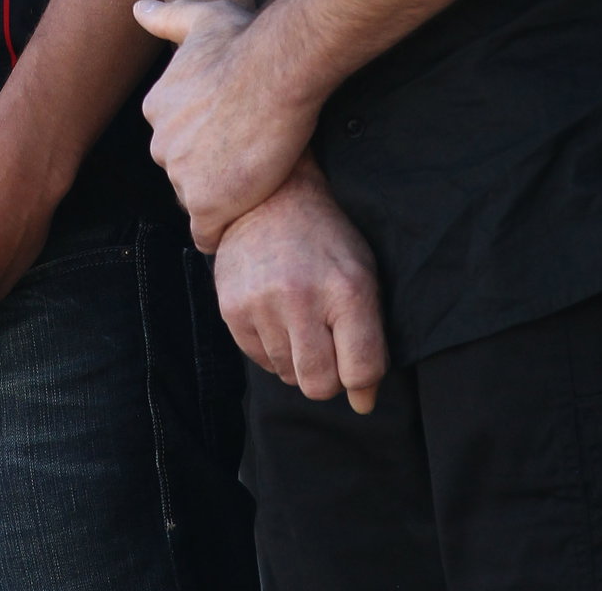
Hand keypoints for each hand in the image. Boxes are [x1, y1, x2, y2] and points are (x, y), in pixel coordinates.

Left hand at [135, 0, 316, 249]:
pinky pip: (207, 235)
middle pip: (183, 172)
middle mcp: (160, 144)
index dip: (205, 142)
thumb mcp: (199, 18)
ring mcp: (180, 176)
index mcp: (156, 108)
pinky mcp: (206, 205)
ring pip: (197, 201)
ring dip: (222, 197)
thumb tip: (137, 8)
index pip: (175, 140)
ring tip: (254, 181)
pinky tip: (244, 215)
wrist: (275, 71)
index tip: (232, 134)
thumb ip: (167, 18)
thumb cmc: (243, 43)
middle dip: (209, 171)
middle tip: (247, 159)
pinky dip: (223, 231)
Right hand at [211, 160, 386, 413]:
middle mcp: (301, 297)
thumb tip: (362, 405)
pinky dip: (272, 348)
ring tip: (297, 317)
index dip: (362, 381)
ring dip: (297, 358)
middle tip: (325, 345)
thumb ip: (369, 344)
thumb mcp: (362, 279)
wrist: (271, 197)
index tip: (355, 368)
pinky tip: (275, 313)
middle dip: (326, 376)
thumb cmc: (326, 243)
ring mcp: (262, 302)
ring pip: (287, 375)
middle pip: (319, 385)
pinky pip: (259, 360)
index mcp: (347, 290)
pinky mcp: (232, 308)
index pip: (360, 371)